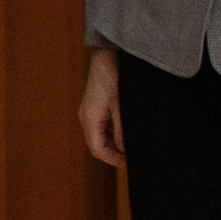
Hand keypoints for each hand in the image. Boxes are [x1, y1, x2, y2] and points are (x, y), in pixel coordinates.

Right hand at [78, 47, 125, 168]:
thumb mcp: (121, 106)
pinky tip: (126, 133)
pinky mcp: (95, 106)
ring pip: (99, 137)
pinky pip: (101, 127)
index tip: (131, 165)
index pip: (97, 149)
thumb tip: (125, 151)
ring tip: (132, 148)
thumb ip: (121, 130)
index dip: (114, 161)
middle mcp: (86, 117)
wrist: (107, 54)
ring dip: (114, 145)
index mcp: (89, 118)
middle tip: (134, 159)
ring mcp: (89, 111)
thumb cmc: (114, 77)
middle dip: (114, 155)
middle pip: (96, 145)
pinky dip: (113, 135)